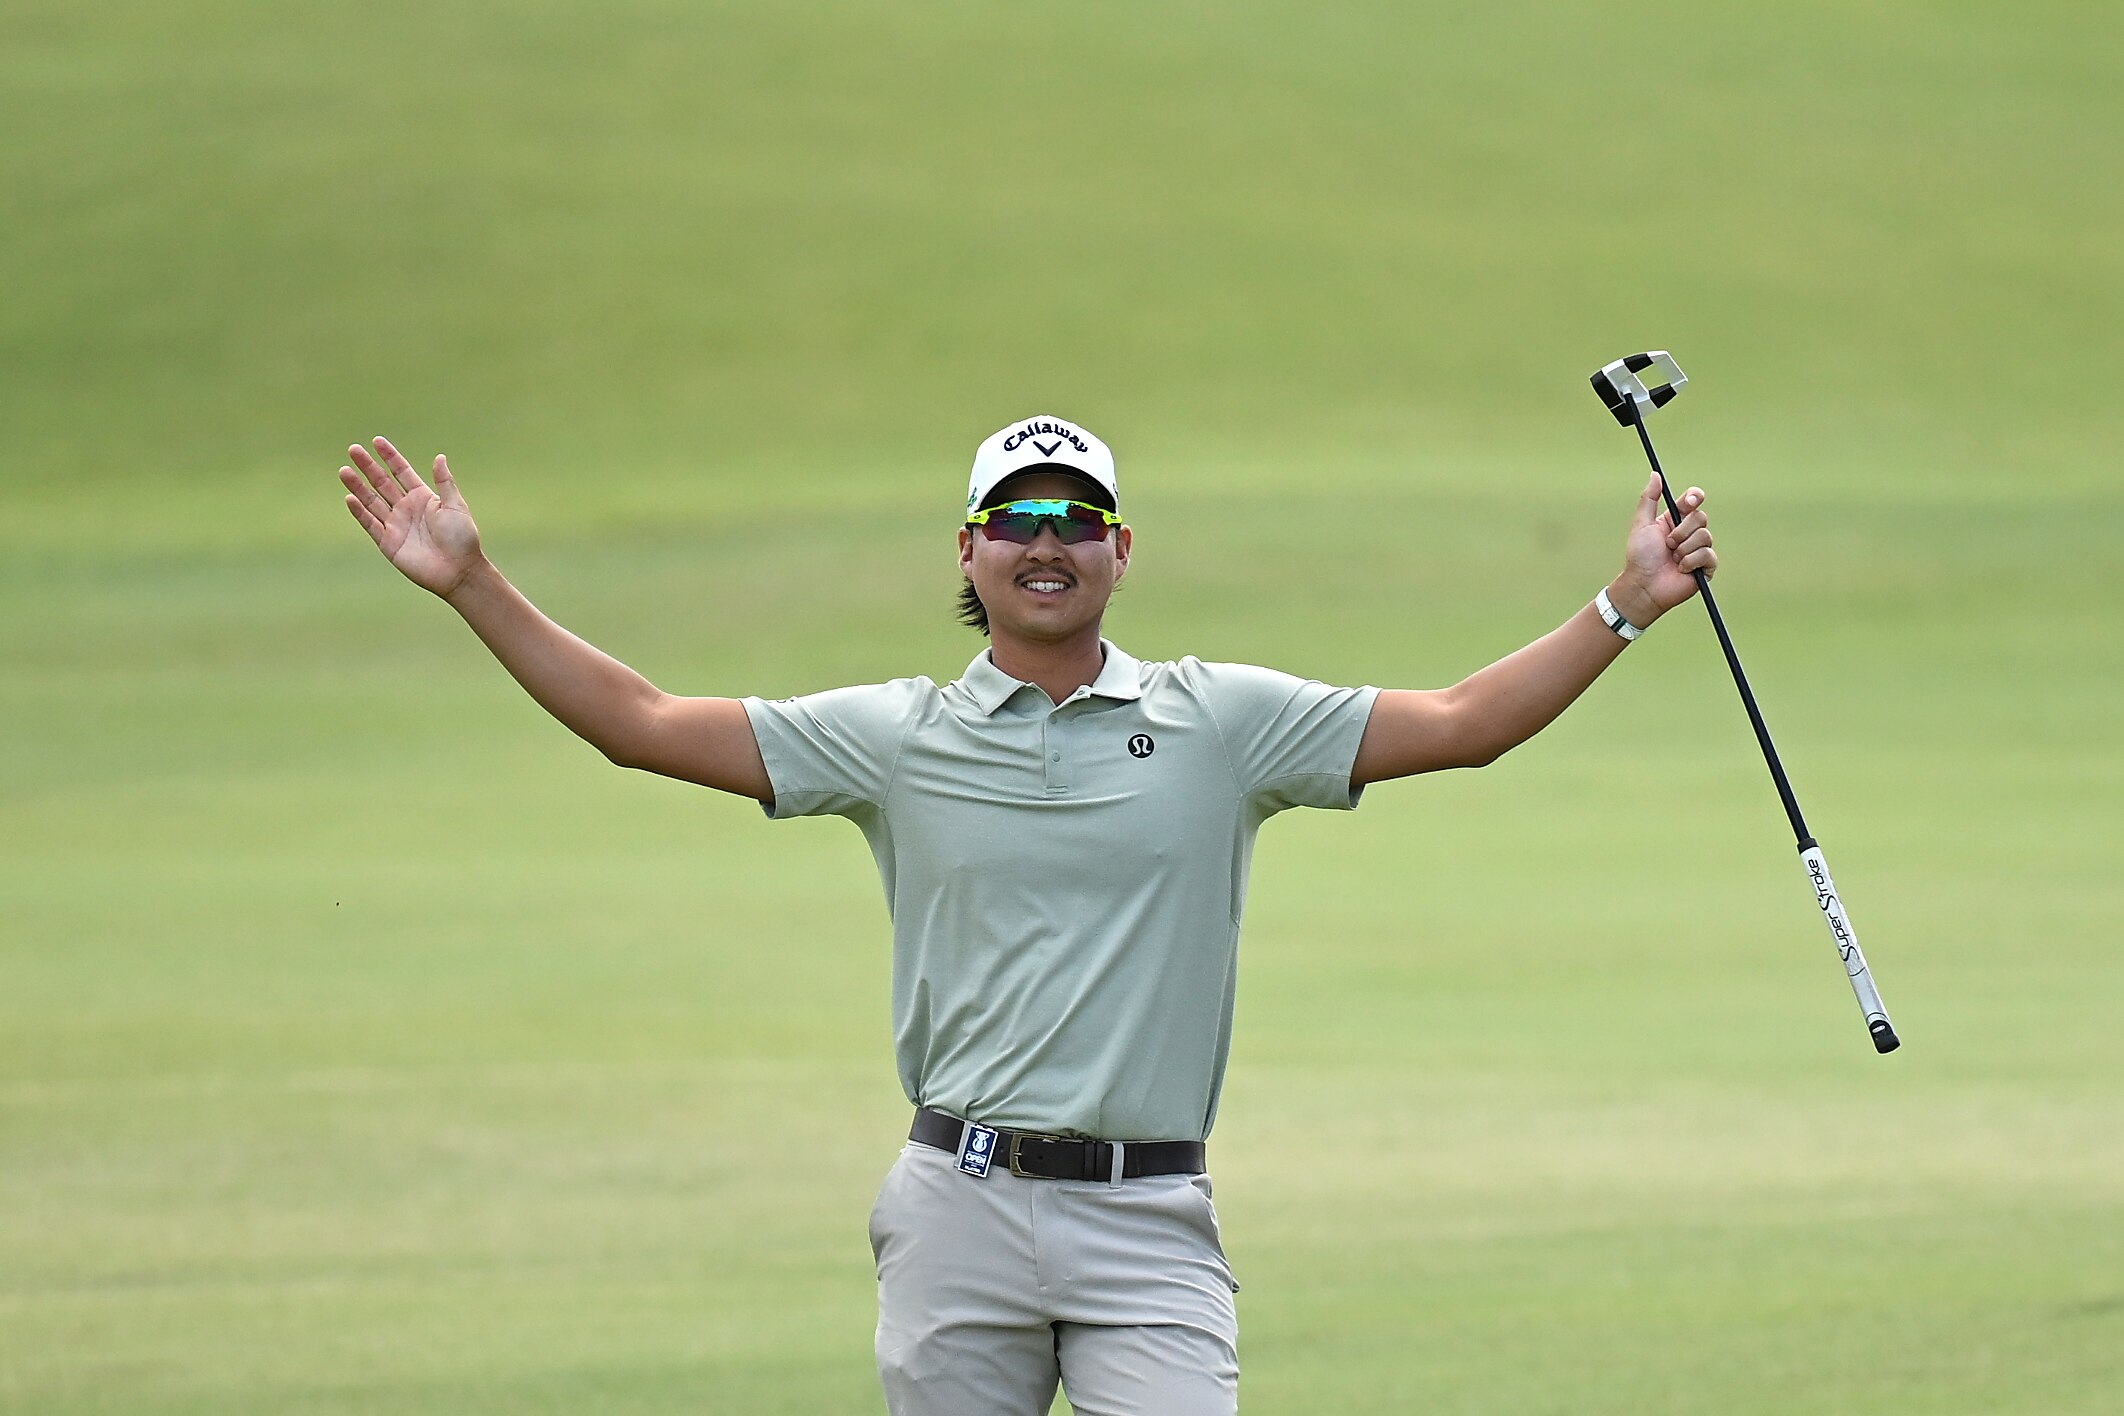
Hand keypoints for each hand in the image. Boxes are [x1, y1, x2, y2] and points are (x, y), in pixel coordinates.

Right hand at [340, 436, 484, 598]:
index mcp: (423, 498)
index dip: (390, 456)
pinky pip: (370, 524)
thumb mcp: (455, 505)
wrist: (458, 570)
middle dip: (368, 466)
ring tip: (344, 470)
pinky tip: (350, 498)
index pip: (402, 472)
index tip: (376, 441)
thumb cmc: (462, 538)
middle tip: (353, 449)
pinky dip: (360, 512)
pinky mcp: (388, 542)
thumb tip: (439, 457)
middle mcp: (406, 508)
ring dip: (357, 486)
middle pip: (382, 483)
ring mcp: (396, 525)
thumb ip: (444, 482)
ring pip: (372, 501)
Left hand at [1608, 471, 1715, 625]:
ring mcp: (1699, 549)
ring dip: (1684, 549)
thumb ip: (1649, 499)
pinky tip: (1681, 569)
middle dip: (1682, 532)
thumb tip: (1655, 475)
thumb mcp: (1642, 524)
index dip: (1695, 498)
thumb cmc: (1639, 557)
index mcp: (1676, 520)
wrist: (1643, 585)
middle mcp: (1689, 533)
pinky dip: (1691, 562)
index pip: (1694, 500)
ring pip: (1705, 536)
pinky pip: (1708, 555)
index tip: (1689, 502)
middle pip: (1701, 518)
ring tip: (1672, 558)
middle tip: (1668, 544)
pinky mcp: (1706, 566)